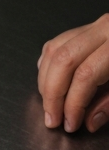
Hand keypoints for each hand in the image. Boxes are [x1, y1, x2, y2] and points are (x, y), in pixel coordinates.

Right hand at [37, 14, 108, 132]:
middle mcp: (107, 29)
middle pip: (63, 61)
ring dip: (46, 82)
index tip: (72, 124)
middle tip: (53, 120)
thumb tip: (89, 120)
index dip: (74, 104)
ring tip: (50, 105)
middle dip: (53, 95)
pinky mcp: (90, 28)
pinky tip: (51, 82)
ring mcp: (96, 25)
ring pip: (55, 51)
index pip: (85, 76)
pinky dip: (48, 64)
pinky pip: (58, 43)